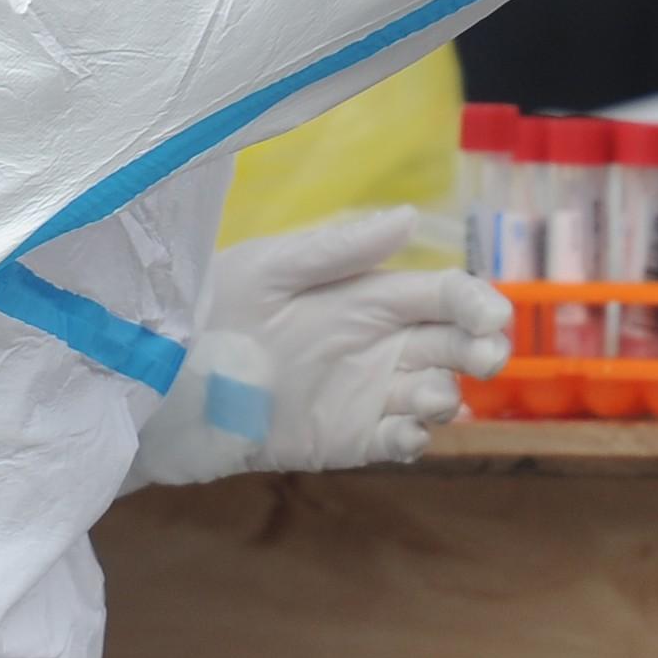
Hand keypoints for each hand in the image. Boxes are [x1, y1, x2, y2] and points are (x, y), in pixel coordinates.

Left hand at [126, 207, 512, 488]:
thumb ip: (339, 249)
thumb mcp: (272, 268)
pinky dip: (415, 440)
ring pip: (435, 394)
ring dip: (445, 396)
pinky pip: (398, 442)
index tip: (495, 320)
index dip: (476, 304)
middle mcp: (378, 342)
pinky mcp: (345, 440)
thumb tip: (409, 215)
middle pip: (455, 345)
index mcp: (367, 293)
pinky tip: (404, 435)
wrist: (162, 383)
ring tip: (423, 398)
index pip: (443, 294)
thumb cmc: (213, 307)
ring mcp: (365, 394)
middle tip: (485, 361)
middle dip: (482, 351)